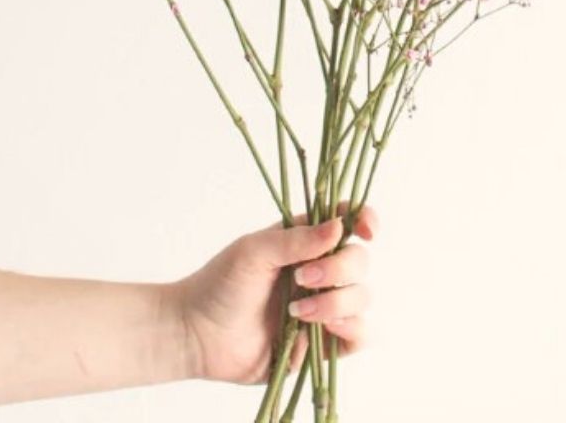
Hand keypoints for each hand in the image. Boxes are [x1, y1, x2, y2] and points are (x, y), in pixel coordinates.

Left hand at [169, 201, 377, 384]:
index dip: (366, 221)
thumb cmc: (219, 284)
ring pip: (362, 298)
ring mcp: (323, 307)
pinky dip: (351, 330)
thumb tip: (339, 225)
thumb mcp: (254, 251)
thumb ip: (297, 239)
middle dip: (340, 269)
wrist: (197, 335)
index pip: (348, 222)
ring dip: (337, 303)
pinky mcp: (321, 344)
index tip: (368, 230)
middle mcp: (320, 271)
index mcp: (306, 241)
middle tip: (302, 278)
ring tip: (298, 311)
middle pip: (360, 261)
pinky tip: (324, 328)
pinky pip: (359, 336)